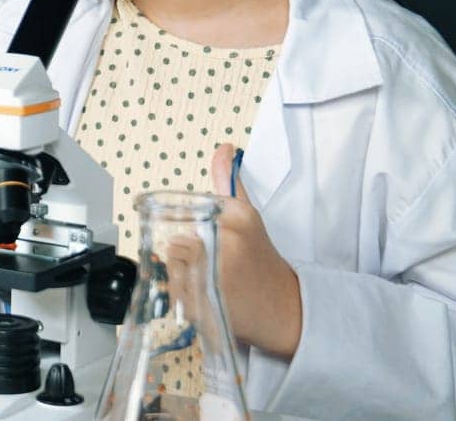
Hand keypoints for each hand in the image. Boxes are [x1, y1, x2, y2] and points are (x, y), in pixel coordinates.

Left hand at [185, 143, 301, 357]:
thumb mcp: (246, 215)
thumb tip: (223, 147)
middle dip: (187, 254)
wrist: (284, 307)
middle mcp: (226, 242)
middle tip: (214, 265)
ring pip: (171, 265)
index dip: (191, 229)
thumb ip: (228, 181)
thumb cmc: (260, 259)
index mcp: (237, 217)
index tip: (208, 241)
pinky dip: (183, 294)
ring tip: (210, 280)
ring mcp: (215, 274)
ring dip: (183, 274)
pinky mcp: (204, 303)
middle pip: (175, 241)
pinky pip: (172, 289)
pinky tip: (207, 295)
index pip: (185, 215)